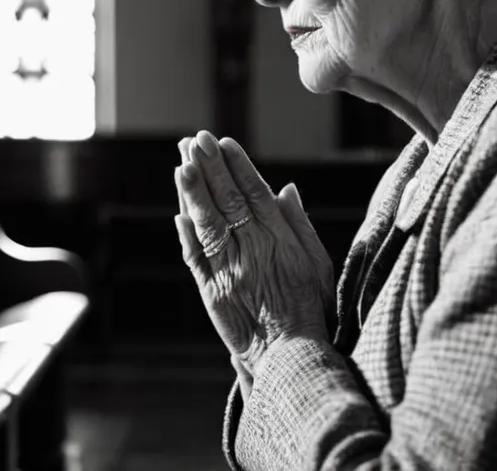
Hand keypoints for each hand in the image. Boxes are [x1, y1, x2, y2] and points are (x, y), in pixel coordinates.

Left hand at [174, 131, 334, 375]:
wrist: (290, 357)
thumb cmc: (308, 308)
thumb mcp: (318, 264)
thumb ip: (300, 225)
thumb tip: (285, 188)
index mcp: (280, 242)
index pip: (255, 194)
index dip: (238, 167)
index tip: (224, 142)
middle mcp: (252, 252)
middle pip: (227, 202)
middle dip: (210, 168)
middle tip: (195, 139)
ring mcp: (228, 272)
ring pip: (206, 224)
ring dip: (192, 193)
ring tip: (181, 163)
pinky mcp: (212, 292)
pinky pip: (195, 258)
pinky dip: (185, 234)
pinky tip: (178, 212)